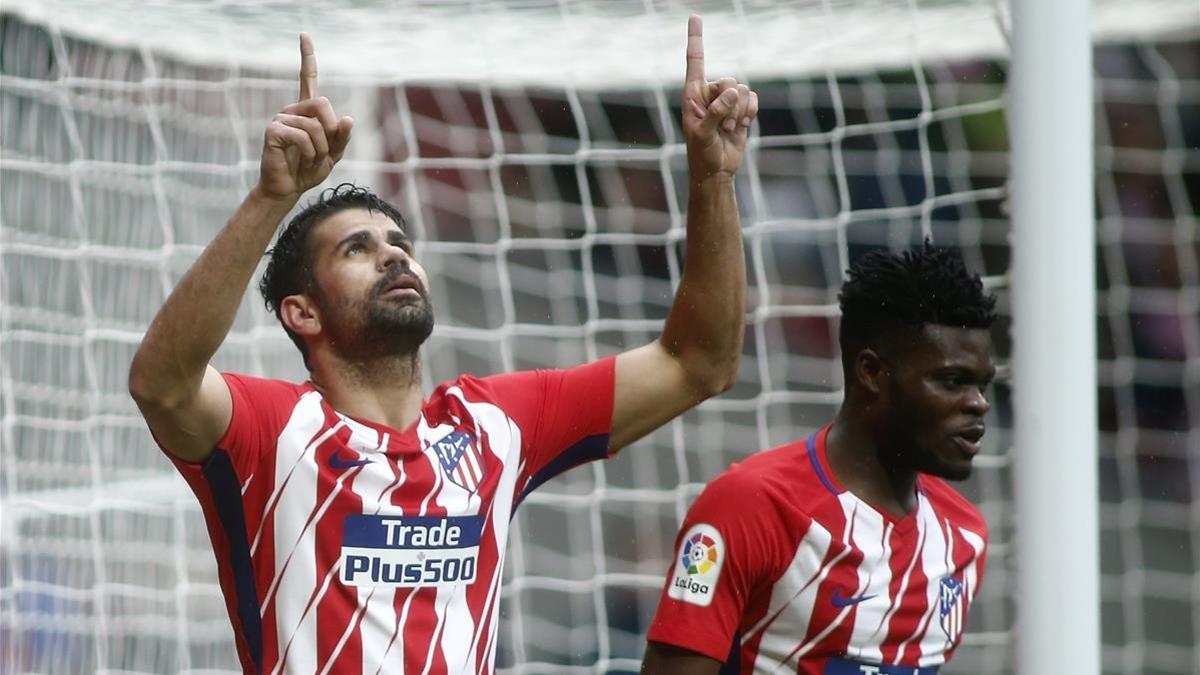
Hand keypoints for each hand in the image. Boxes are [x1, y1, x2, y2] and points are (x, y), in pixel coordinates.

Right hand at [257, 33, 353, 200]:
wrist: (289, 189)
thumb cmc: (309, 169)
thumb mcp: (334, 154)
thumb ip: (342, 137)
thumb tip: (347, 118)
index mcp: (307, 111)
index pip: (308, 77)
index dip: (307, 56)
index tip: (304, 34)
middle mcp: (293, 109)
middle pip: (323, 104)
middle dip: (331, 131)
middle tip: (324, 152)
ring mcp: (281, 118)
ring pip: (315, 126)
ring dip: (320, 149)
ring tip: (310, 160)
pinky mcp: (273, 130)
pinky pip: (302, 137)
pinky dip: (309, 153)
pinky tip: (300, 160)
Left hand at [681, 16, 757, 178]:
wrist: (717, 172)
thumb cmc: (702, 154)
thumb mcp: (703, 134)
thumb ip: (716, 112)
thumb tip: (733, 93)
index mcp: (692, 94)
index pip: (695, 61)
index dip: (696, 39)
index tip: (694, 16)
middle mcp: (709, 93)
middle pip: (729, 80)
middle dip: (729, 104)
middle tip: (721, 126)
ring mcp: (726, 101)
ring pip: (743, 90)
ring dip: (739, 114)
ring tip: (728, 130)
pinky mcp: (741, 110)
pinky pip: (753, 99)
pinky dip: (750, 113)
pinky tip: (740, 127)